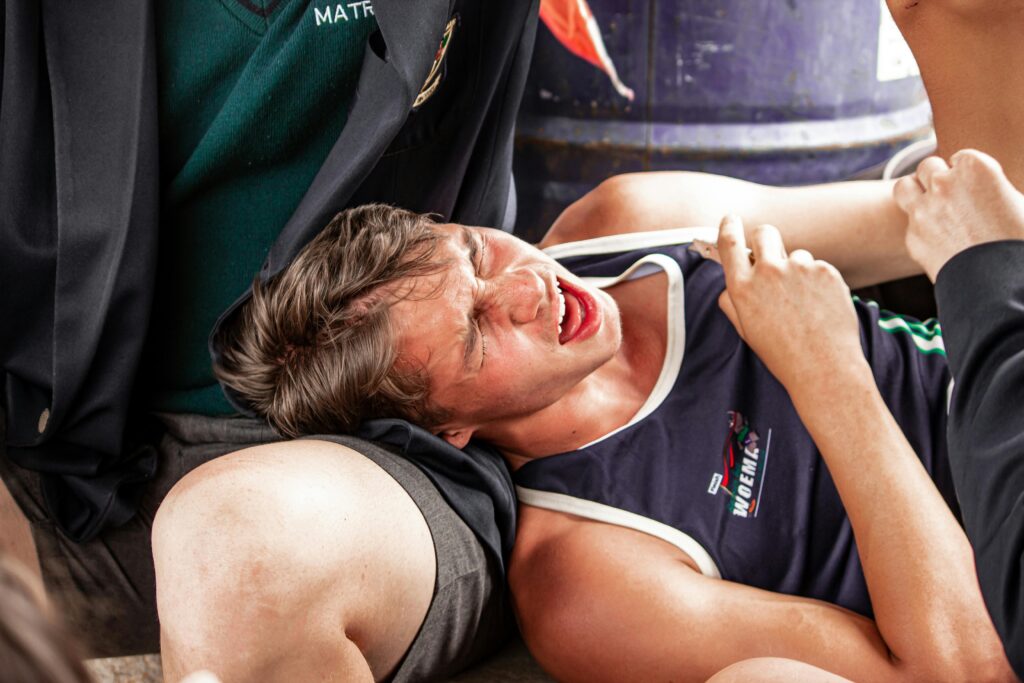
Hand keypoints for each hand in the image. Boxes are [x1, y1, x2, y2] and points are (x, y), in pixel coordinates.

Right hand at [716, 216, 865, 389]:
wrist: (823, 368)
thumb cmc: (781, 352)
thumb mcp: (745, 329)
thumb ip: (733, 300)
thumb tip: (733, 280)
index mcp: (742, 286)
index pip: (730, 242)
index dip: (729, 226)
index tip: (731, 220)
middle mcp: (768, 272)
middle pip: (765, 232)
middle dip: (766, 240)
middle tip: (773, 258)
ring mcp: (799, 269)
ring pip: (796, 255)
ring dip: (797, 271)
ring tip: (804, 304)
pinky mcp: (826, 271)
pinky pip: (818, 268)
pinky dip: (818, 282)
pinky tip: (820, 307)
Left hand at [893, 149, 1023, 281]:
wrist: (1001, 283)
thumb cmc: (1019, 242)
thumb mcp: (1021, 205)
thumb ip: (999, 190)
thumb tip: (993, 193)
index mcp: (975, 168)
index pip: (960, 157)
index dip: (966, 172)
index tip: (973, 185)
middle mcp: (944, 184)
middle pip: (928, 167)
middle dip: (938, 178)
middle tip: (951, 194)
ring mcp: (923, 211)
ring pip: (904, 187)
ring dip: (914, 192)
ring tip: (928, 203)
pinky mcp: (912, 237)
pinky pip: (910, 225)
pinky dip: (920, 229)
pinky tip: (939, 239)